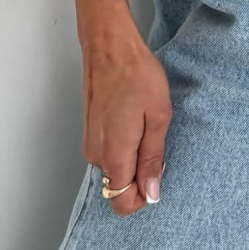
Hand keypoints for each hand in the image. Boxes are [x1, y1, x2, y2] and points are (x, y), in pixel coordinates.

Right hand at [81, 23, 171, 216]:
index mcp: (114, 155)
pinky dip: (123, 145)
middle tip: (154, 139)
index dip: (143, 195)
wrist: (110, 46)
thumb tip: (151, 193)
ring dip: (132, 157)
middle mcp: (96, 155)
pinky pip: (108, 152)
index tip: (157, 169)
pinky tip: (133, 118)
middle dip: (139, 174)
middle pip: (118, 187)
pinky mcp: (90, 130)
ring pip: (114, 168)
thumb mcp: (158, 117)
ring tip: (144, 124)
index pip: (122, 203)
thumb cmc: (137, 76)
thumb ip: (152, 159)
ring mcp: (90, 142)